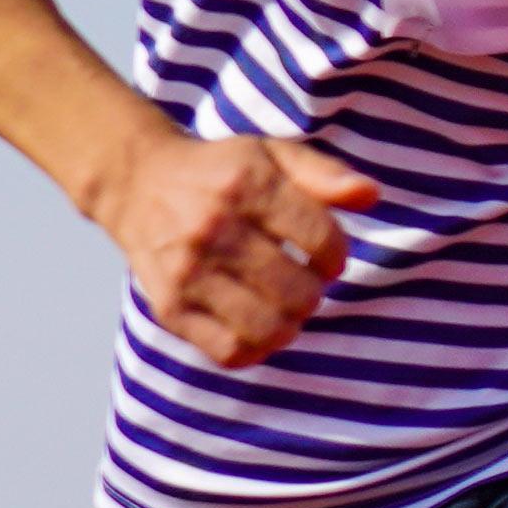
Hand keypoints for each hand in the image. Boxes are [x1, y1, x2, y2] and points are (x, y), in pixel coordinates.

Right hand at [92, 128, 380, 371]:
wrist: (137, 183)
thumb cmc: (220, 173)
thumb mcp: (273, 155)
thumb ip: (325, 174)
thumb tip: (370, 195)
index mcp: (245, 185)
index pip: (321, 239)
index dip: (336, 256)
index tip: (325, 257)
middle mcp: (212, 228)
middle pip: (297, 291)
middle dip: (313, 293)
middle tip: (303, 284)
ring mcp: (187, 271)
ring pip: (267, 328)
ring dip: (289, 324)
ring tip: (283, 307)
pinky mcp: (169, 307)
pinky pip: (229, 351)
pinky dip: (254, 348)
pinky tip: (256, 326)